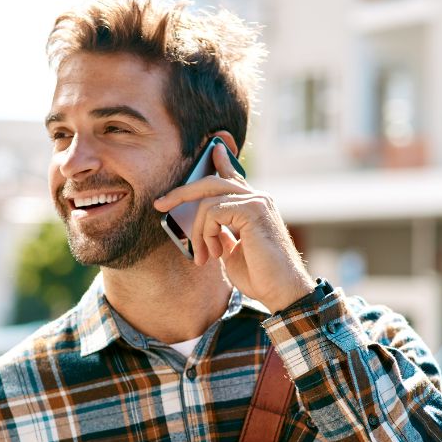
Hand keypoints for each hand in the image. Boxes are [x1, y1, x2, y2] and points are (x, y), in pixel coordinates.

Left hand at [153, 142, 313, 311]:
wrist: (282, 292)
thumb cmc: (261, 277)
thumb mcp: (232, 252)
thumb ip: (221, 233)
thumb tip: (205, 225)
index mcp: (254, 207)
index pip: (233, 177)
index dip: (222, 162)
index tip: (213, 149)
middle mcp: (257, 199)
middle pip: (211, 182)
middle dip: (181, 192)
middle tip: (160, 204)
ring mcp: (257, 201)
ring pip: (207, 200)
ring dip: (197, 232)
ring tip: (204, 256)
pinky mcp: (253, 210)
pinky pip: (213, 211)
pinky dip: (205, 234)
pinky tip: (214, 253)